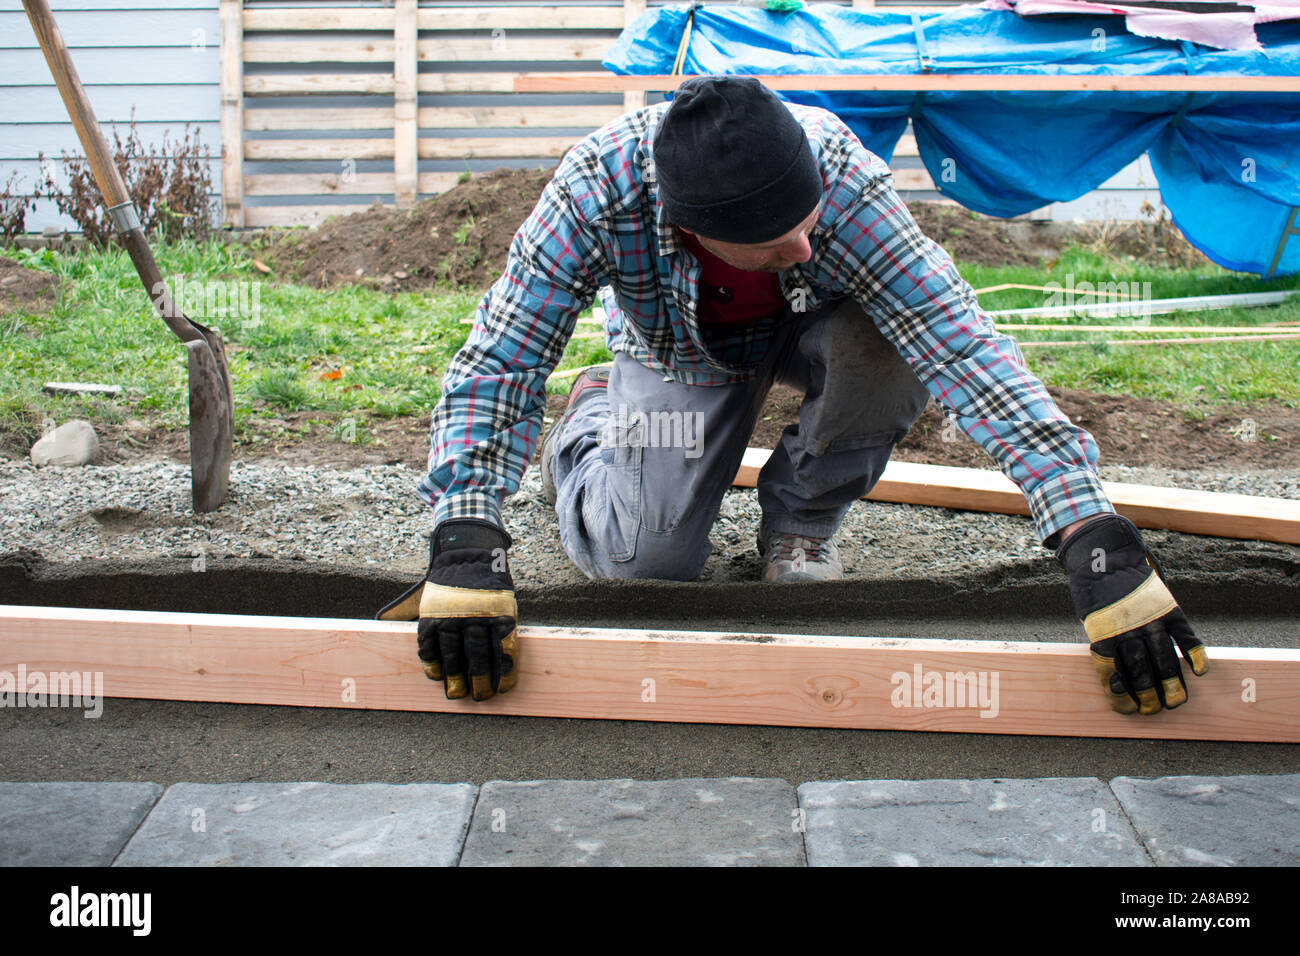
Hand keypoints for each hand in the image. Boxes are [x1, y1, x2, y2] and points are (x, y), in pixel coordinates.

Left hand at [376, 520, 519, 700]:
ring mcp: (481, 617)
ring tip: (483, 695)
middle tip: (463, 696)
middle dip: (460, 682)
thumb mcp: (421, 594)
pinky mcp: (503, 615)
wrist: (471, 551)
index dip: (436, 669)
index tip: (439, 682)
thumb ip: (403, 611)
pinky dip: (506, 667)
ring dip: (483, 679)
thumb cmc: (445, 578)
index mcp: (432, 616)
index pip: (431, 651)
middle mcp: (455, 618)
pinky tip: (505, 682)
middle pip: (457, 658)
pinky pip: (505, 647)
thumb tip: (380, 622)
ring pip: (481, 656)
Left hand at [1056, 514, 1207, 714]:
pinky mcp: (1167, 608)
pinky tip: (1201, 671)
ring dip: (1172, 685)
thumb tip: (1117, 680)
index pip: (1111, 673)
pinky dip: (1195, 654)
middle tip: (1154, 711)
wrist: (1104, 554)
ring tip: (1175, 703)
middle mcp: (1126, 629)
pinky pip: (1185, 635)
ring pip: (1164, 660)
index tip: (1127, 710)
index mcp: (1101, 634)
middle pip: (1140, 671)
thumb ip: (1106, 645)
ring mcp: (1149, 619)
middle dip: (1148, 696)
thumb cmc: (1093, 592)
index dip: (1119, 695)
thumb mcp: (1091, 620)